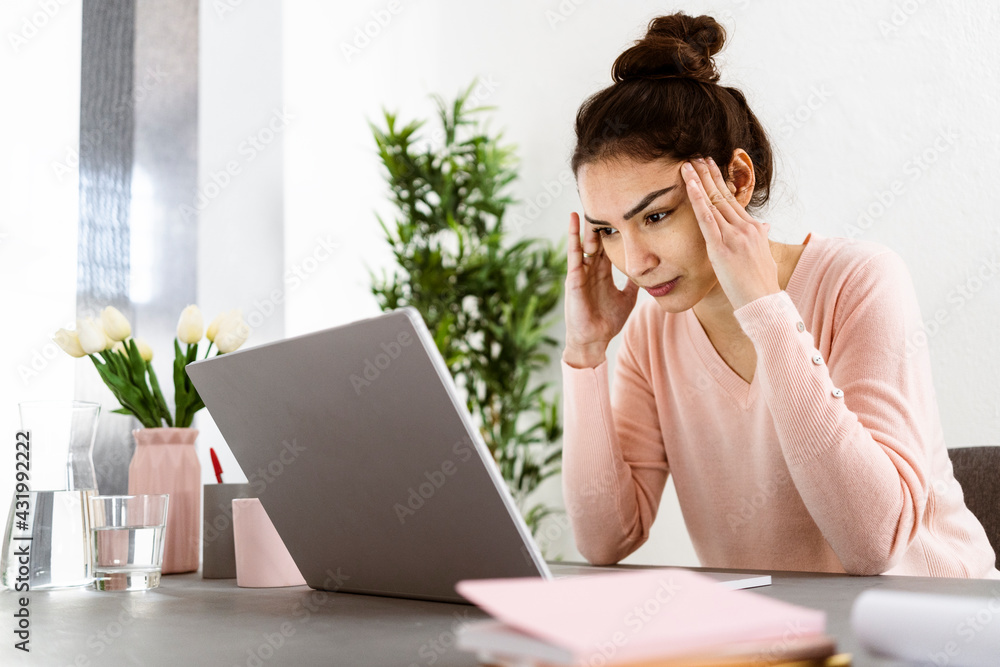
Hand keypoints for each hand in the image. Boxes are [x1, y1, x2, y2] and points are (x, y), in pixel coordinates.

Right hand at [563, 212, 638, 367]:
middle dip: (601, 221)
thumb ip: (634, 283)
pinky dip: (574, 236)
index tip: (623, 209)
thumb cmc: (608, 321)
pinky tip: (575, 220)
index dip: (615, 228)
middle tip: (608, 198)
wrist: (594, 340)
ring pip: (585, 241)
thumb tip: (648, 270)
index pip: (609, 244)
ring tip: (591, 201)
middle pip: (597, 238)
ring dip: (588, 223)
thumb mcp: (628, 297)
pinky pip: (574, 253)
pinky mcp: (574, 277)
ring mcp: (581, 271)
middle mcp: (591, 268)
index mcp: (603, 272)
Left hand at [683, 157, 779, 309]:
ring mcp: (734, 236)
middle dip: (709, 174)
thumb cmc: (761, 285)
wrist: (764, 302)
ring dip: (699, 180)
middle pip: (723, 195)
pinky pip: (706, 218)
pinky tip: (689, 184)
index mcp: (754, 229)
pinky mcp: (721, 247)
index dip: (721, 182)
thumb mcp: (765, 256)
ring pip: (713, 201)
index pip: (733, 200)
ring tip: (688, 164)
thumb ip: (761, 238)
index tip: (712, 167)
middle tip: (697, 156)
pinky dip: (696, 199)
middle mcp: (746, 227)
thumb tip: (763, 226)